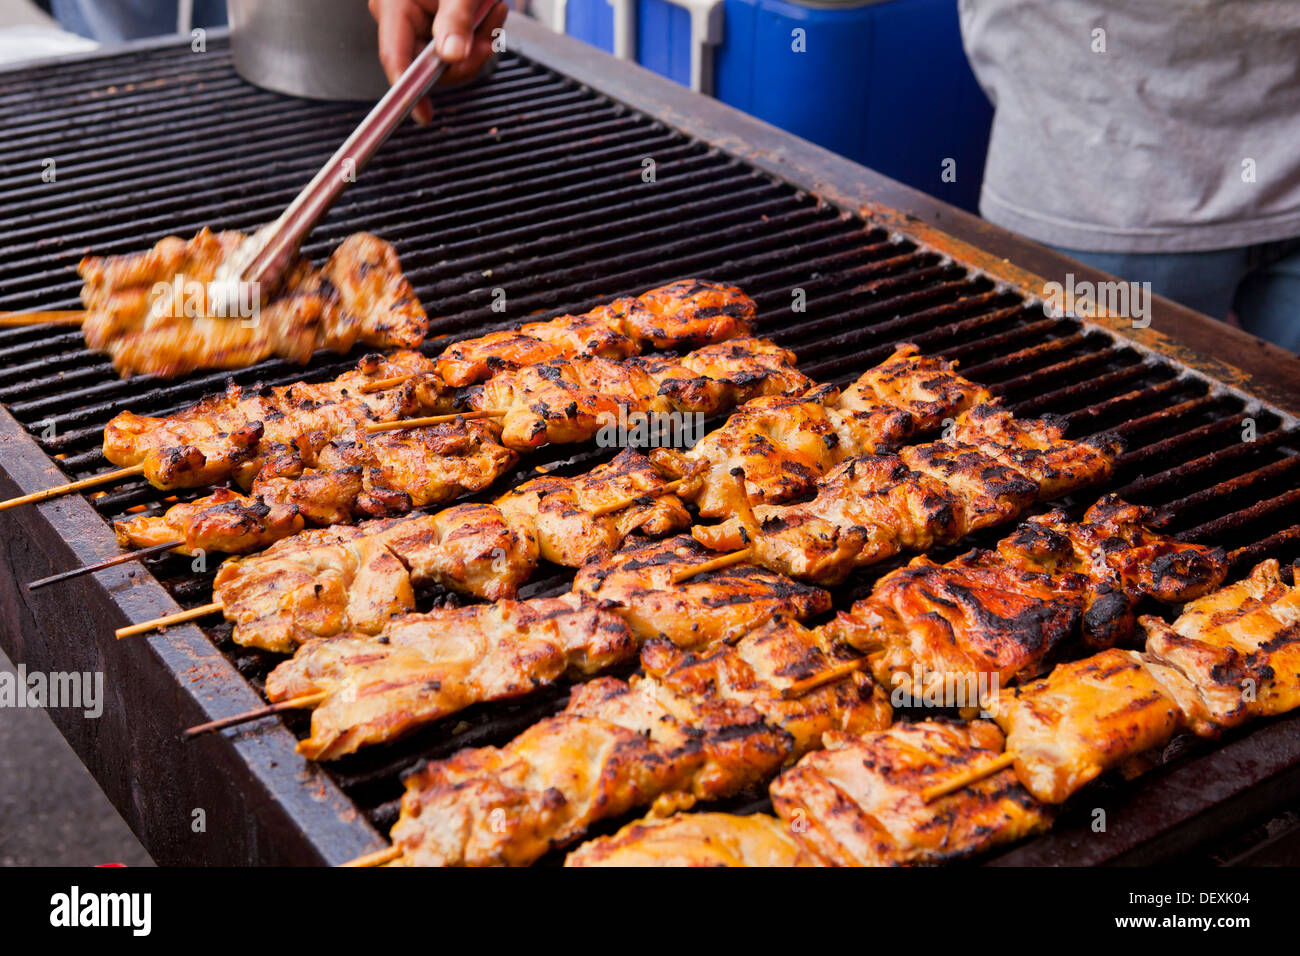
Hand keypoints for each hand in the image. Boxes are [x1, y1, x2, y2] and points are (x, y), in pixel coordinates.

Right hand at [368, 0, 508, 123]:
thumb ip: (456, 20)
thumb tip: (452, 56)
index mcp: (393, 5)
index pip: (396, 58)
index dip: (409, 92)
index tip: (424, 115)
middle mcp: (399, 16)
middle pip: (429, 65)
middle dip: (466, 56)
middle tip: (490, 35)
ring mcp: (415, 21)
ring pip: (448, 58)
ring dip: (478, 42)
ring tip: (491, 10)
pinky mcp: (432, 23)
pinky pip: (454, 46)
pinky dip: (477, 34)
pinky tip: (487, 12)